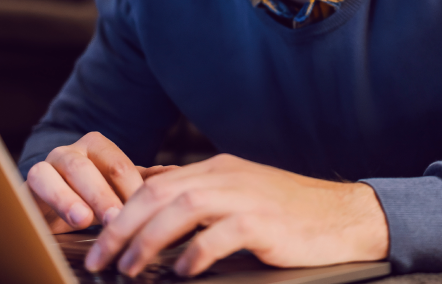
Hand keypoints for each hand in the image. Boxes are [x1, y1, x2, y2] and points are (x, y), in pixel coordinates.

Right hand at [26, 132, 178, 232]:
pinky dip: (54, 199)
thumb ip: (142, 182)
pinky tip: (64, 217)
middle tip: (116, 219)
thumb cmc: (86, 195)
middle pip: (93, 168)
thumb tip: (177, 175)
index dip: (130, 190)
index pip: (119, 167)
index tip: (142, 213)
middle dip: (104, 195)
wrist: (45, 204)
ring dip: (76, 197)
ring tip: (85, 220)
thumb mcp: (115, 190)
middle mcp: (75, 150)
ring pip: (66, 172)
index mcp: (99, 147)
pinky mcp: (31, 179)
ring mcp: (51, 162)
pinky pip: (39, 183)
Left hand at [84, 153, 388, 275]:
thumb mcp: (238, 195)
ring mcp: (247, 197)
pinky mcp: (266, 222)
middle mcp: (227, 177)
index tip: (97, 242)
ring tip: (130, 269)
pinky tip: (183, 271)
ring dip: (149, 240)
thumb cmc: (288, 214)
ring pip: (183, 208)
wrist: (343, 217)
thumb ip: (200, 197)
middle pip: (159, 194)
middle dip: (121, 227)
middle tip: (100, 259)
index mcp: (216, 169)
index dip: (120, 212)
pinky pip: (222, 233)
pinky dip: (197, 251)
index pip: (154, 184)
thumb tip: (153, 208)